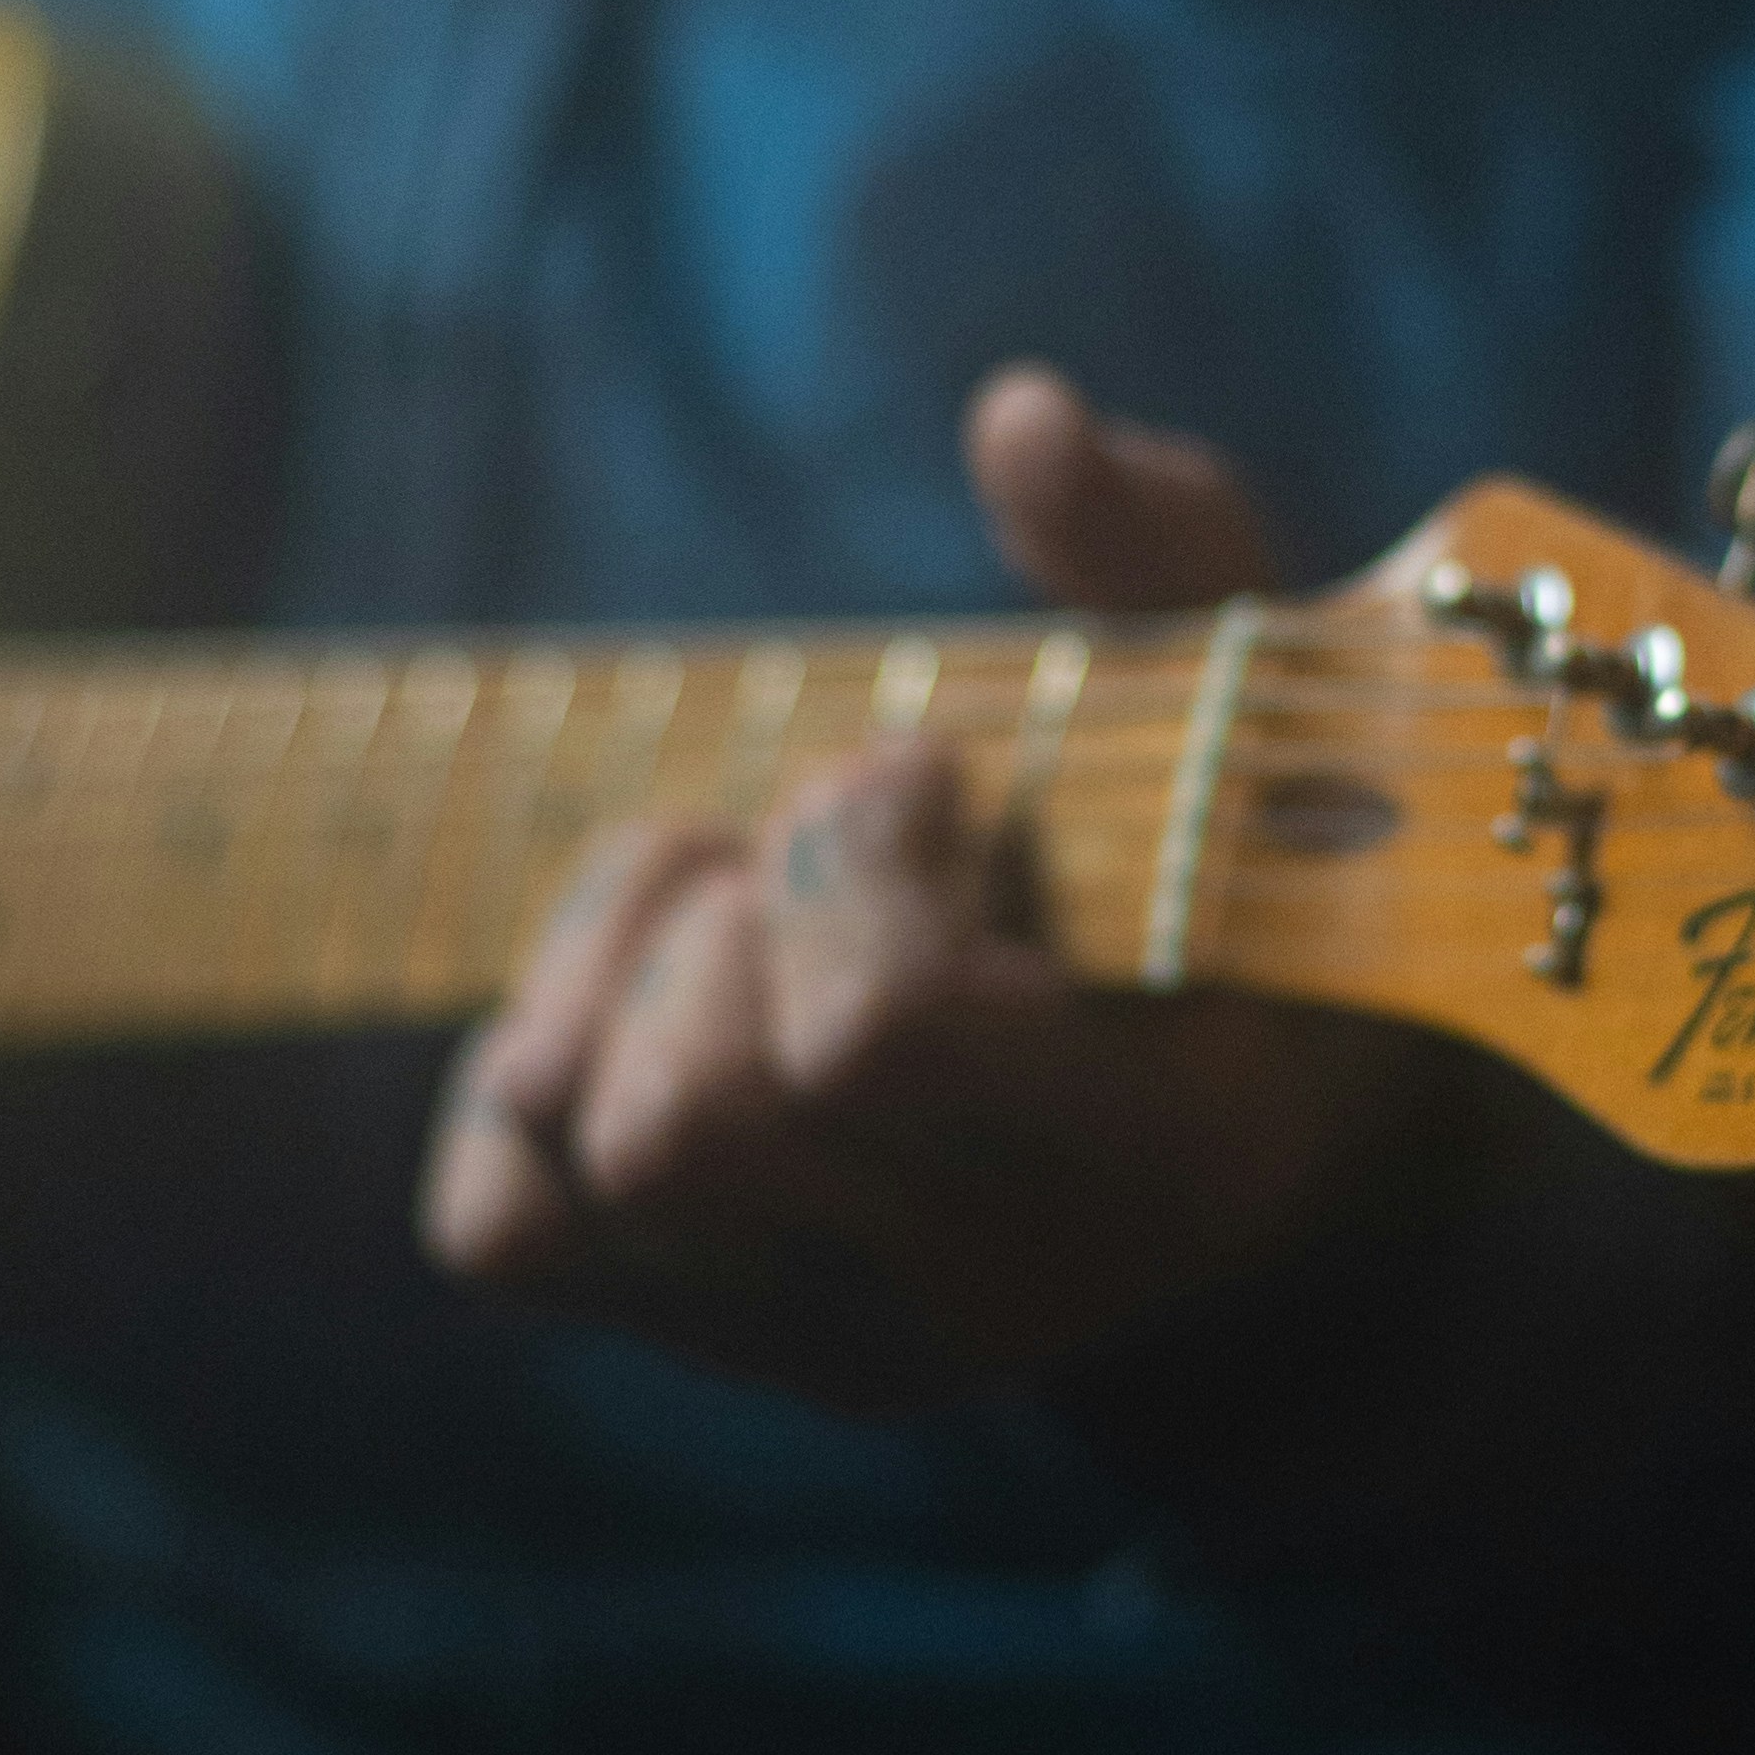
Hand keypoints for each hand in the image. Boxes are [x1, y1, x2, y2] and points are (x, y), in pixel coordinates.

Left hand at [418, 369, 1400, 1406]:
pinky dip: (538, 1078)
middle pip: (692, 1111)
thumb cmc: (1234, 859)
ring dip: (634, 966)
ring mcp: (837, 1337)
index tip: (937, 776)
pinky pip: (501, 1227)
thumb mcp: (1240, 694)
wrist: (1252, 1129)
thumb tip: (1021, 417)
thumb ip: (1149, 551)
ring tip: (757, 900)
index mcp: (1140, 1150)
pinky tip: (674, 997)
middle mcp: (982, 1293)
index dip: (856, 859)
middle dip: (737, 916)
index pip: (875, 1040)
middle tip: (839, 840)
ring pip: (589, 1150)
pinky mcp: (720, 1337)